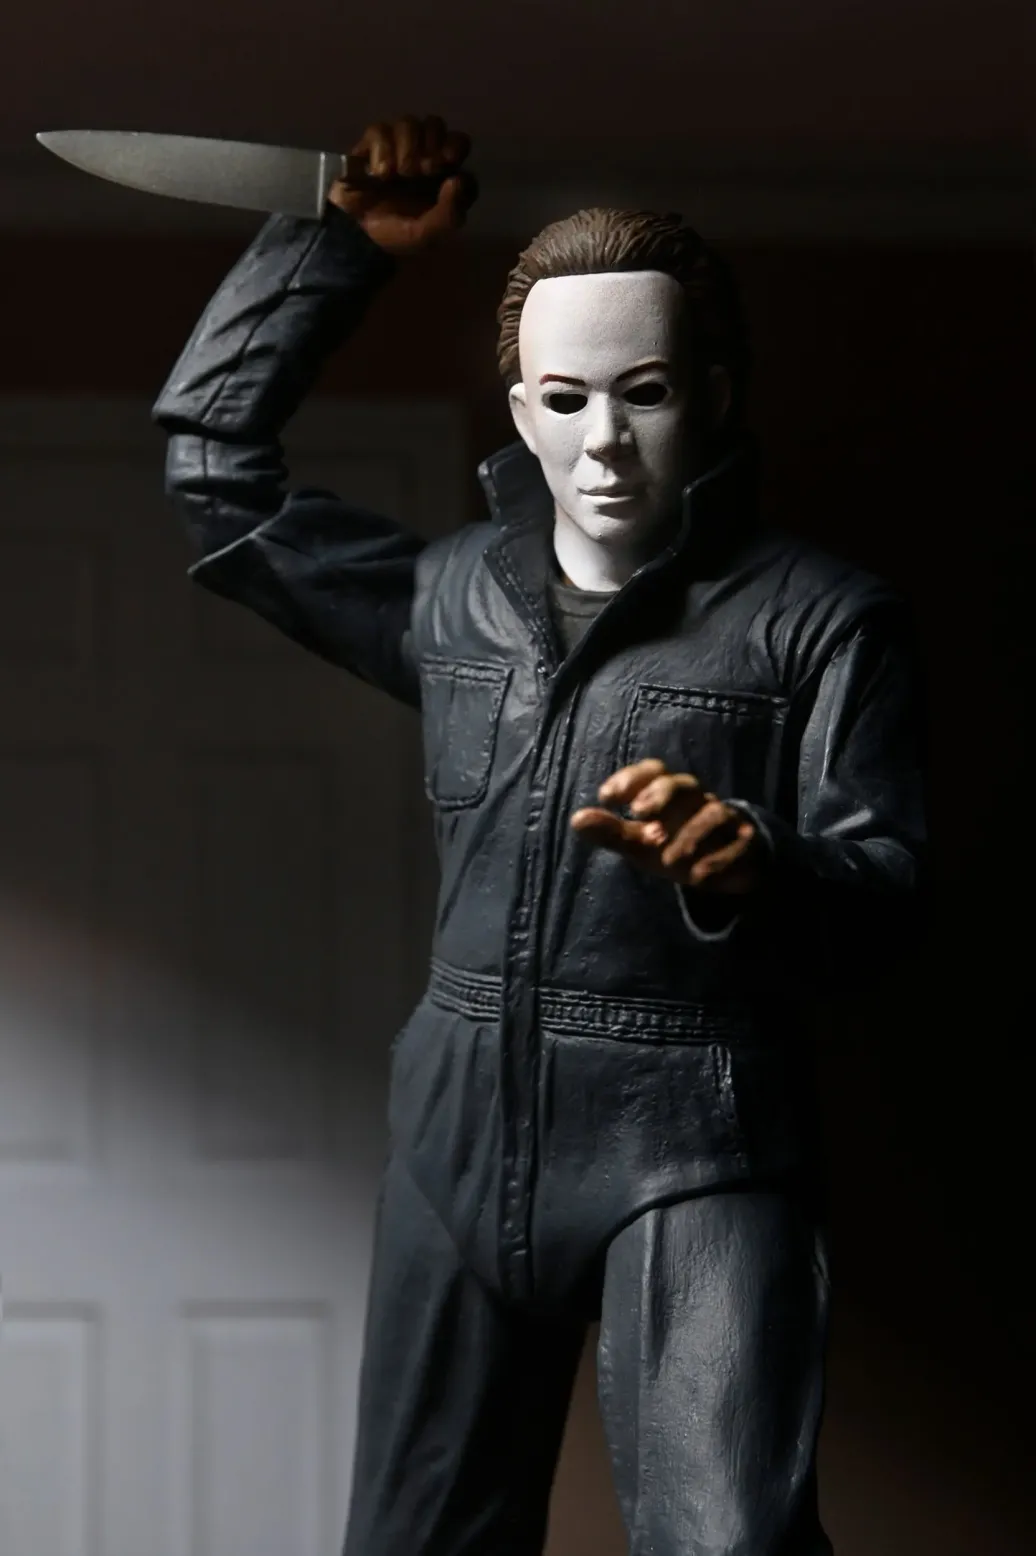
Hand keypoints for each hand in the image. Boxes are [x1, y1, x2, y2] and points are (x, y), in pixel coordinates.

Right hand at [327, 115, 474, 255]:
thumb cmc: (394, 235)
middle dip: (431, 144)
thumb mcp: (426, 235)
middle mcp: (421, 155)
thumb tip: (457, 179)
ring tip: (396, 176)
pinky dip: (382, 151)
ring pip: (409, 122)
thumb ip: (449, 214)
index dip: (454, 147)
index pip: (459, 143)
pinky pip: (380, 130)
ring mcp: (396, 147)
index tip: (446, 162)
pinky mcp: (372, 145)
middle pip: (436, 124)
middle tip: (423, 170)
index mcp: (442, 175)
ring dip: (406, 149)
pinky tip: (378, 173)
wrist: (353, 234)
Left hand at [570, 759, 764, 895]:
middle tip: (638, 814)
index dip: (632, 778)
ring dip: (689, 836)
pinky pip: (739, 844)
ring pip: (713, 813)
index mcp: (671, 795)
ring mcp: (726, 819)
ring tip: (668, 860)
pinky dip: (719, 859)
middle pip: (684, 784)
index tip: (606, 796)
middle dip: (662, 795)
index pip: (654, 772)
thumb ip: (612, 832)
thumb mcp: (642, 844)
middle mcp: (699, 801)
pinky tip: (698, 876)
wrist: (728, 868)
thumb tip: (576, 820)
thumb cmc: (678, 846)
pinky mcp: (747, 842)